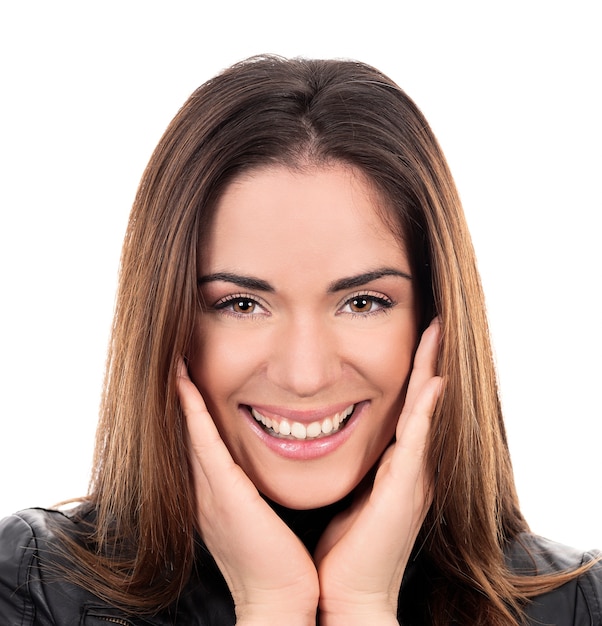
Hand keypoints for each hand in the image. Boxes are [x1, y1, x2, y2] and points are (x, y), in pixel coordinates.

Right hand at [177, 361, 318, 624]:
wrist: (281, 600)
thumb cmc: (279, 562)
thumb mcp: (262, 518)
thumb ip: (255, 491)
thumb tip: (265, 466)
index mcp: (214, 496)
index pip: (197, 443)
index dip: (188, 410)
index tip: (186, 378)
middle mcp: (203, 490)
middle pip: (183, 433)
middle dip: (177, 397)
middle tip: (172, 360)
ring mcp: (209, 492)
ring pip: (188, 431)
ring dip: (180, 395)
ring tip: (173, 361)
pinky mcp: (224, 494)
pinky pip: (203, 442)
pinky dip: (192, 411)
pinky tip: (185, 384)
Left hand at [314, 319, 442, 625]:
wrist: (346, 599)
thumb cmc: (340, 552)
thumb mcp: (344, 497)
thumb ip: (344, 468)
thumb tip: (321, 441)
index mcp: (393, 468)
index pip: (405, 408)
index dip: (411, 373)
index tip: (411, 339)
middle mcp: (410, 468)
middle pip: (423, 402)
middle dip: (428, 361)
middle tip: (434, 322)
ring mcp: (412, 479)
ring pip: (426, 412)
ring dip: (433, 371)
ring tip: (438, 334)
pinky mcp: (406, 492)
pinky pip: (418, 441)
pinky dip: (427, 410)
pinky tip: (434, 382)